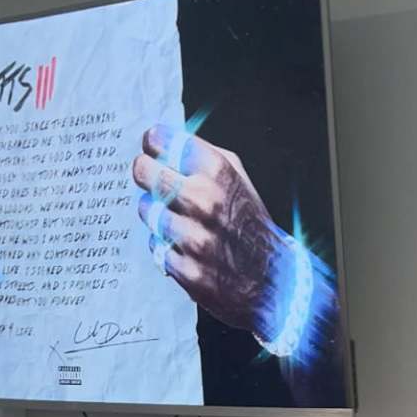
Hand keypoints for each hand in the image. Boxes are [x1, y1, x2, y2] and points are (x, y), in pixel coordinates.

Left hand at [133, 127, 282, 333]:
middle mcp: (204, 201)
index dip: (154, 143)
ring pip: (147, 210)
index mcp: (218, 172)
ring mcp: (193, 237)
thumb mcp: (237, 178)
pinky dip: (165, 245)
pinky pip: (156, 245)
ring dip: (156, 213)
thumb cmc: (250, 222)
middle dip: (144, 172)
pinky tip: (183, 245)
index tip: (152, 147)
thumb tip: (165, 140)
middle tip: (148, 176)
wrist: (272, 277)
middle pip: (145, 172)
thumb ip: (202, 156)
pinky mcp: (185, 269)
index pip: (163, 141)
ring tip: (175, 216)